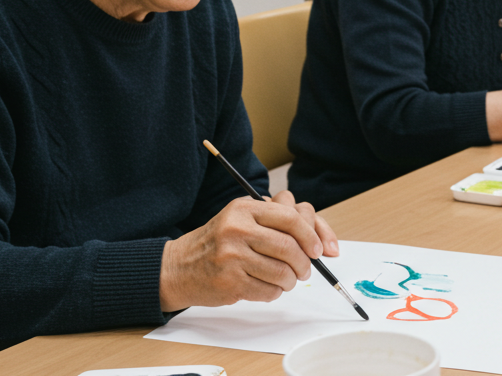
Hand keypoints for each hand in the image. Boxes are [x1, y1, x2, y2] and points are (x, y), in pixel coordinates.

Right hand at [159, 190, 339, 310]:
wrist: (179, 267)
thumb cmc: (219, 243)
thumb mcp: (243, 219)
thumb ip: (279, 222)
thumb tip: (323, 241)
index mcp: (244, 209)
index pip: (291, 217)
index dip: (311, 234)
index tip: (319, 249)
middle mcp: (237, 229)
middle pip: (290, 247)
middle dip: (305, 263)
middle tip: (304, 270)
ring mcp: (232, 256)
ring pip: (283, 272)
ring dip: (291, 281)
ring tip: (286, 280)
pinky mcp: (230, 282)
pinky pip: (269, 291)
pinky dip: (275, 292)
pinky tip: (267, 287)